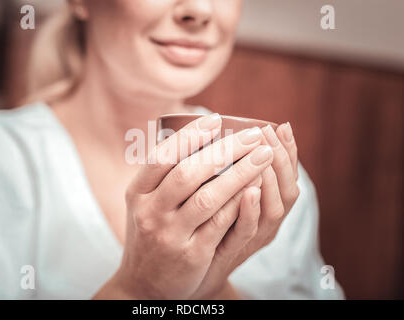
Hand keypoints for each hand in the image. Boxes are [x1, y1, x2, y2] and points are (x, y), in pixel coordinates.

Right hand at [94, 113, 273, 298]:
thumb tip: (194, 134)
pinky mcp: (191, 255)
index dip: (190, 136)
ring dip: (240, 173)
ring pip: (208, 197)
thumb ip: (164, 175)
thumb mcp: (146, 203)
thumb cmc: (151, 233)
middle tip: (253, 136)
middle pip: (188, 173)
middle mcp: (150, 212)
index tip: (216, 120)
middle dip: (225, 150)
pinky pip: (220, 223)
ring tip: (264, 155)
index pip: (162, 156)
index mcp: (138, 193)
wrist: (144, 283)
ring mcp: (170, 235)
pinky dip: (240, 203)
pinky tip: (257, 186)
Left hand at [191, 123, 299, 298]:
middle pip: (287, 190)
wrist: (191, 270)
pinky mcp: (232, 250)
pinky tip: (248, 190)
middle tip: (267, 133)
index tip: (282, 126)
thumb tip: (228, 134)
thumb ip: (230, 170)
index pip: (288, 176)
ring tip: (261, 152)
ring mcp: (252, 238)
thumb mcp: (223, 193)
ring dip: (269, 179)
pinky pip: (248, 231)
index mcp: (267, 206)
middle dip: (280, 158)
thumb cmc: (207, 223)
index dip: (290, 152)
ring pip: (274, 208)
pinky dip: (250, 210)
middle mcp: (267, 222)